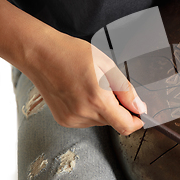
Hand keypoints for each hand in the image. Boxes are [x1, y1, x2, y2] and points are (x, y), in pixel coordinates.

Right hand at [25, 31, 145, 134]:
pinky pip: (87, 120)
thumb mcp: (107, 65)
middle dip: (118, 109)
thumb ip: (126, 90)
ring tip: (92, 86)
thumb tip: (139, 107)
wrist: (40, 54)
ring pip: (101, 121)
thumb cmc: (72, 53)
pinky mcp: (64, 120)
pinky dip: (90, 110)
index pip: (125, 126)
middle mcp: (84, 114)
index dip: (136, 121)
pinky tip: (82, 93)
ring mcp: (72, 119)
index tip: (139, 113)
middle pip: (114, 122)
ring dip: (104, 109)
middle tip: (109, 86)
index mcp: (98, 99)